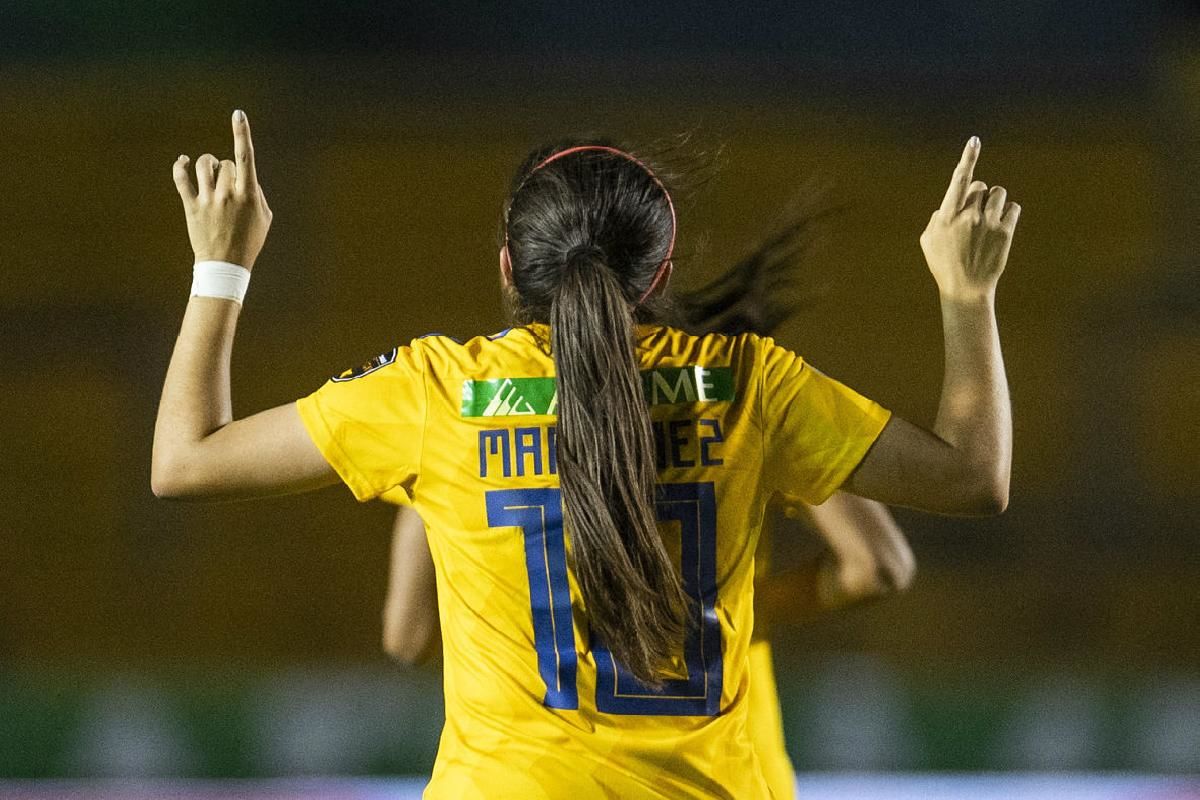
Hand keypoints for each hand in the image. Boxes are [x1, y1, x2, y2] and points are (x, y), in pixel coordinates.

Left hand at [172, 110, 272, 269]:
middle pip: (226, 163)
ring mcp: (208, 200)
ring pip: (204, 164)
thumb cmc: (249, 241)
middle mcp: (227, 195)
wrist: (225, 265)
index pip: (245, 158)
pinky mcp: (191, 206)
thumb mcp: (264, 217)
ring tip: (210, 173)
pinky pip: (181, 177)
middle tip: (230, 187)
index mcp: (248, 196)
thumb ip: (257, 192)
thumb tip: (244, 175)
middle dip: (228, 170)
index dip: (242, 133)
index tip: (238, 114)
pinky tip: (183, 162)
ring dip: (208, 164)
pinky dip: (180, 166)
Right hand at [919, 137, 1019, 301]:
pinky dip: (1008, 213)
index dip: (967, 158)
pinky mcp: (1005, 232)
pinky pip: (1013, 208)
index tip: (975, 141)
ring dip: (994, 202)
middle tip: (974, 215)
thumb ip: (937, 218)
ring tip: (988, 221)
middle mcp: (968, 216)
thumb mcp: (928, 241)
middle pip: (981, 186)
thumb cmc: (944, 265)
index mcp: (947, 216)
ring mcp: (988, 224)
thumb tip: (947, 205)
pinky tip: (1000, 227)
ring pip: (999, 194)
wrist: (966, 290)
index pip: (959, 180)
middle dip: (979, 196)